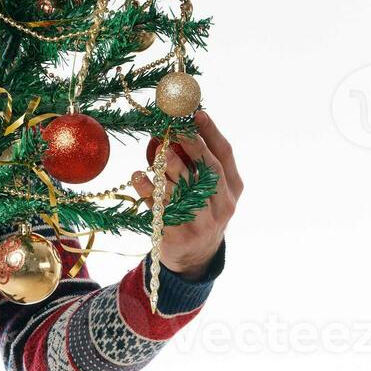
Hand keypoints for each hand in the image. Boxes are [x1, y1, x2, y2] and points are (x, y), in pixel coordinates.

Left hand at [131, 110, 240, 280]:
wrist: (195, 257)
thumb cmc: (201, 210)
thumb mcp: (212, 190)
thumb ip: (203, 162)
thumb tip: (181, 123)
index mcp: (232, 188)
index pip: (225, 155)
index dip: (211, 132)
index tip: (196, 113)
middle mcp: (222, 205)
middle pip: (209, 170)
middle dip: (191, 145)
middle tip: (173, 128)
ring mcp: (203, 222)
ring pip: (184, 188)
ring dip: (168, 165)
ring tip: (156, 150)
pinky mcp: (180, 235)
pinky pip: (161, 207)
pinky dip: (147, 189)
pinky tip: (138, 175)